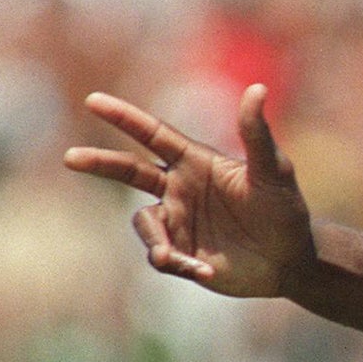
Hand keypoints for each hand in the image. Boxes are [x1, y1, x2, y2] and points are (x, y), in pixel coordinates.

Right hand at [64, 84, 313, 298]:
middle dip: (100, 163)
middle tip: (71, 157)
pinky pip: (163, 257)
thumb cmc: (285, 210)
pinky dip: (179, 264)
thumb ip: (258, 135)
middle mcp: (179, 189)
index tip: (94, 100)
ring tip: (171, 259)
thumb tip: (257, 88)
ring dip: (156, 241)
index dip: (125, 118)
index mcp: (196, 162)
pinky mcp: (181, 253)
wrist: (292, 260)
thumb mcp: (274, 172)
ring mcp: (177, 222)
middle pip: (130, 171)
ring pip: (145, 225)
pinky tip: (207, 273)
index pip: (154, 135)